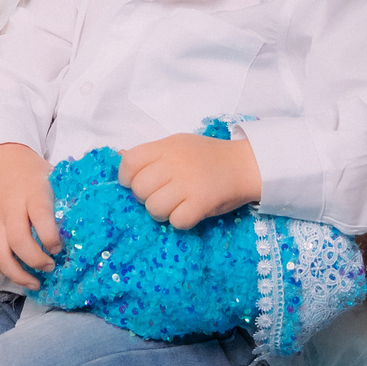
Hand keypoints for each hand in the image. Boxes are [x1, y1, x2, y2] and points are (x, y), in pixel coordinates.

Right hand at [0, 142, 58, 289]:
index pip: (40, 216)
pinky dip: (2, 271)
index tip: (59, 248)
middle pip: (18, 240)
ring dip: (17, 274)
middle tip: (51, 266)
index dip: (51, 237)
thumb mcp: (52, 176)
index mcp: (32, 192)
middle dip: (36, 260)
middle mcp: (10, 207)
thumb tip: (90, 223)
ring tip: (35, 283)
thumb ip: (66, 198)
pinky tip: (18, 275)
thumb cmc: (31, 172)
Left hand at [119, 132, 261, 228]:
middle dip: (146, 198)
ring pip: (154, 209)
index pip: (129, 163)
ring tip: (176, 205)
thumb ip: (151, 153)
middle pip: (140, 190)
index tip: (138, 183)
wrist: (246, 165)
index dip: (127, 178)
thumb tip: (120, 158)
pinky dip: (181, 221)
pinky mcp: (201, 203)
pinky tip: (189, 212)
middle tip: (163, 195)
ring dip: (163, 212)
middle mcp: (174, 163)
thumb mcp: (178, 145)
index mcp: (166, 147)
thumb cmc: (208, 156)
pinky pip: (176, 221)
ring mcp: (187, 184)